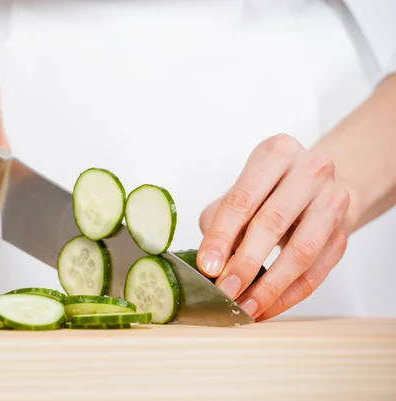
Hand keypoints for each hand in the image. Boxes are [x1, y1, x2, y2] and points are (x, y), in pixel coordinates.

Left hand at [196, 134, 349, 320]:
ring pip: (300, 253)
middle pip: (272, 223)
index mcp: (277, 153)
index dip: (222, 236)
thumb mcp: (241, 191)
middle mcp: (310, 171)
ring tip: (244, 308)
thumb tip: (210, 264)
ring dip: (268, 287)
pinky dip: (287, 296)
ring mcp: (333, 202)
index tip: (207, 267)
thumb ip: (221, 221)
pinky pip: (315, 274)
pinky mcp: (343, 234)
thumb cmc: (268, 189)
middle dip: (244, 264)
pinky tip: (265, 308)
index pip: (243, 199)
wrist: (317, 186)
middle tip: (224, 292)